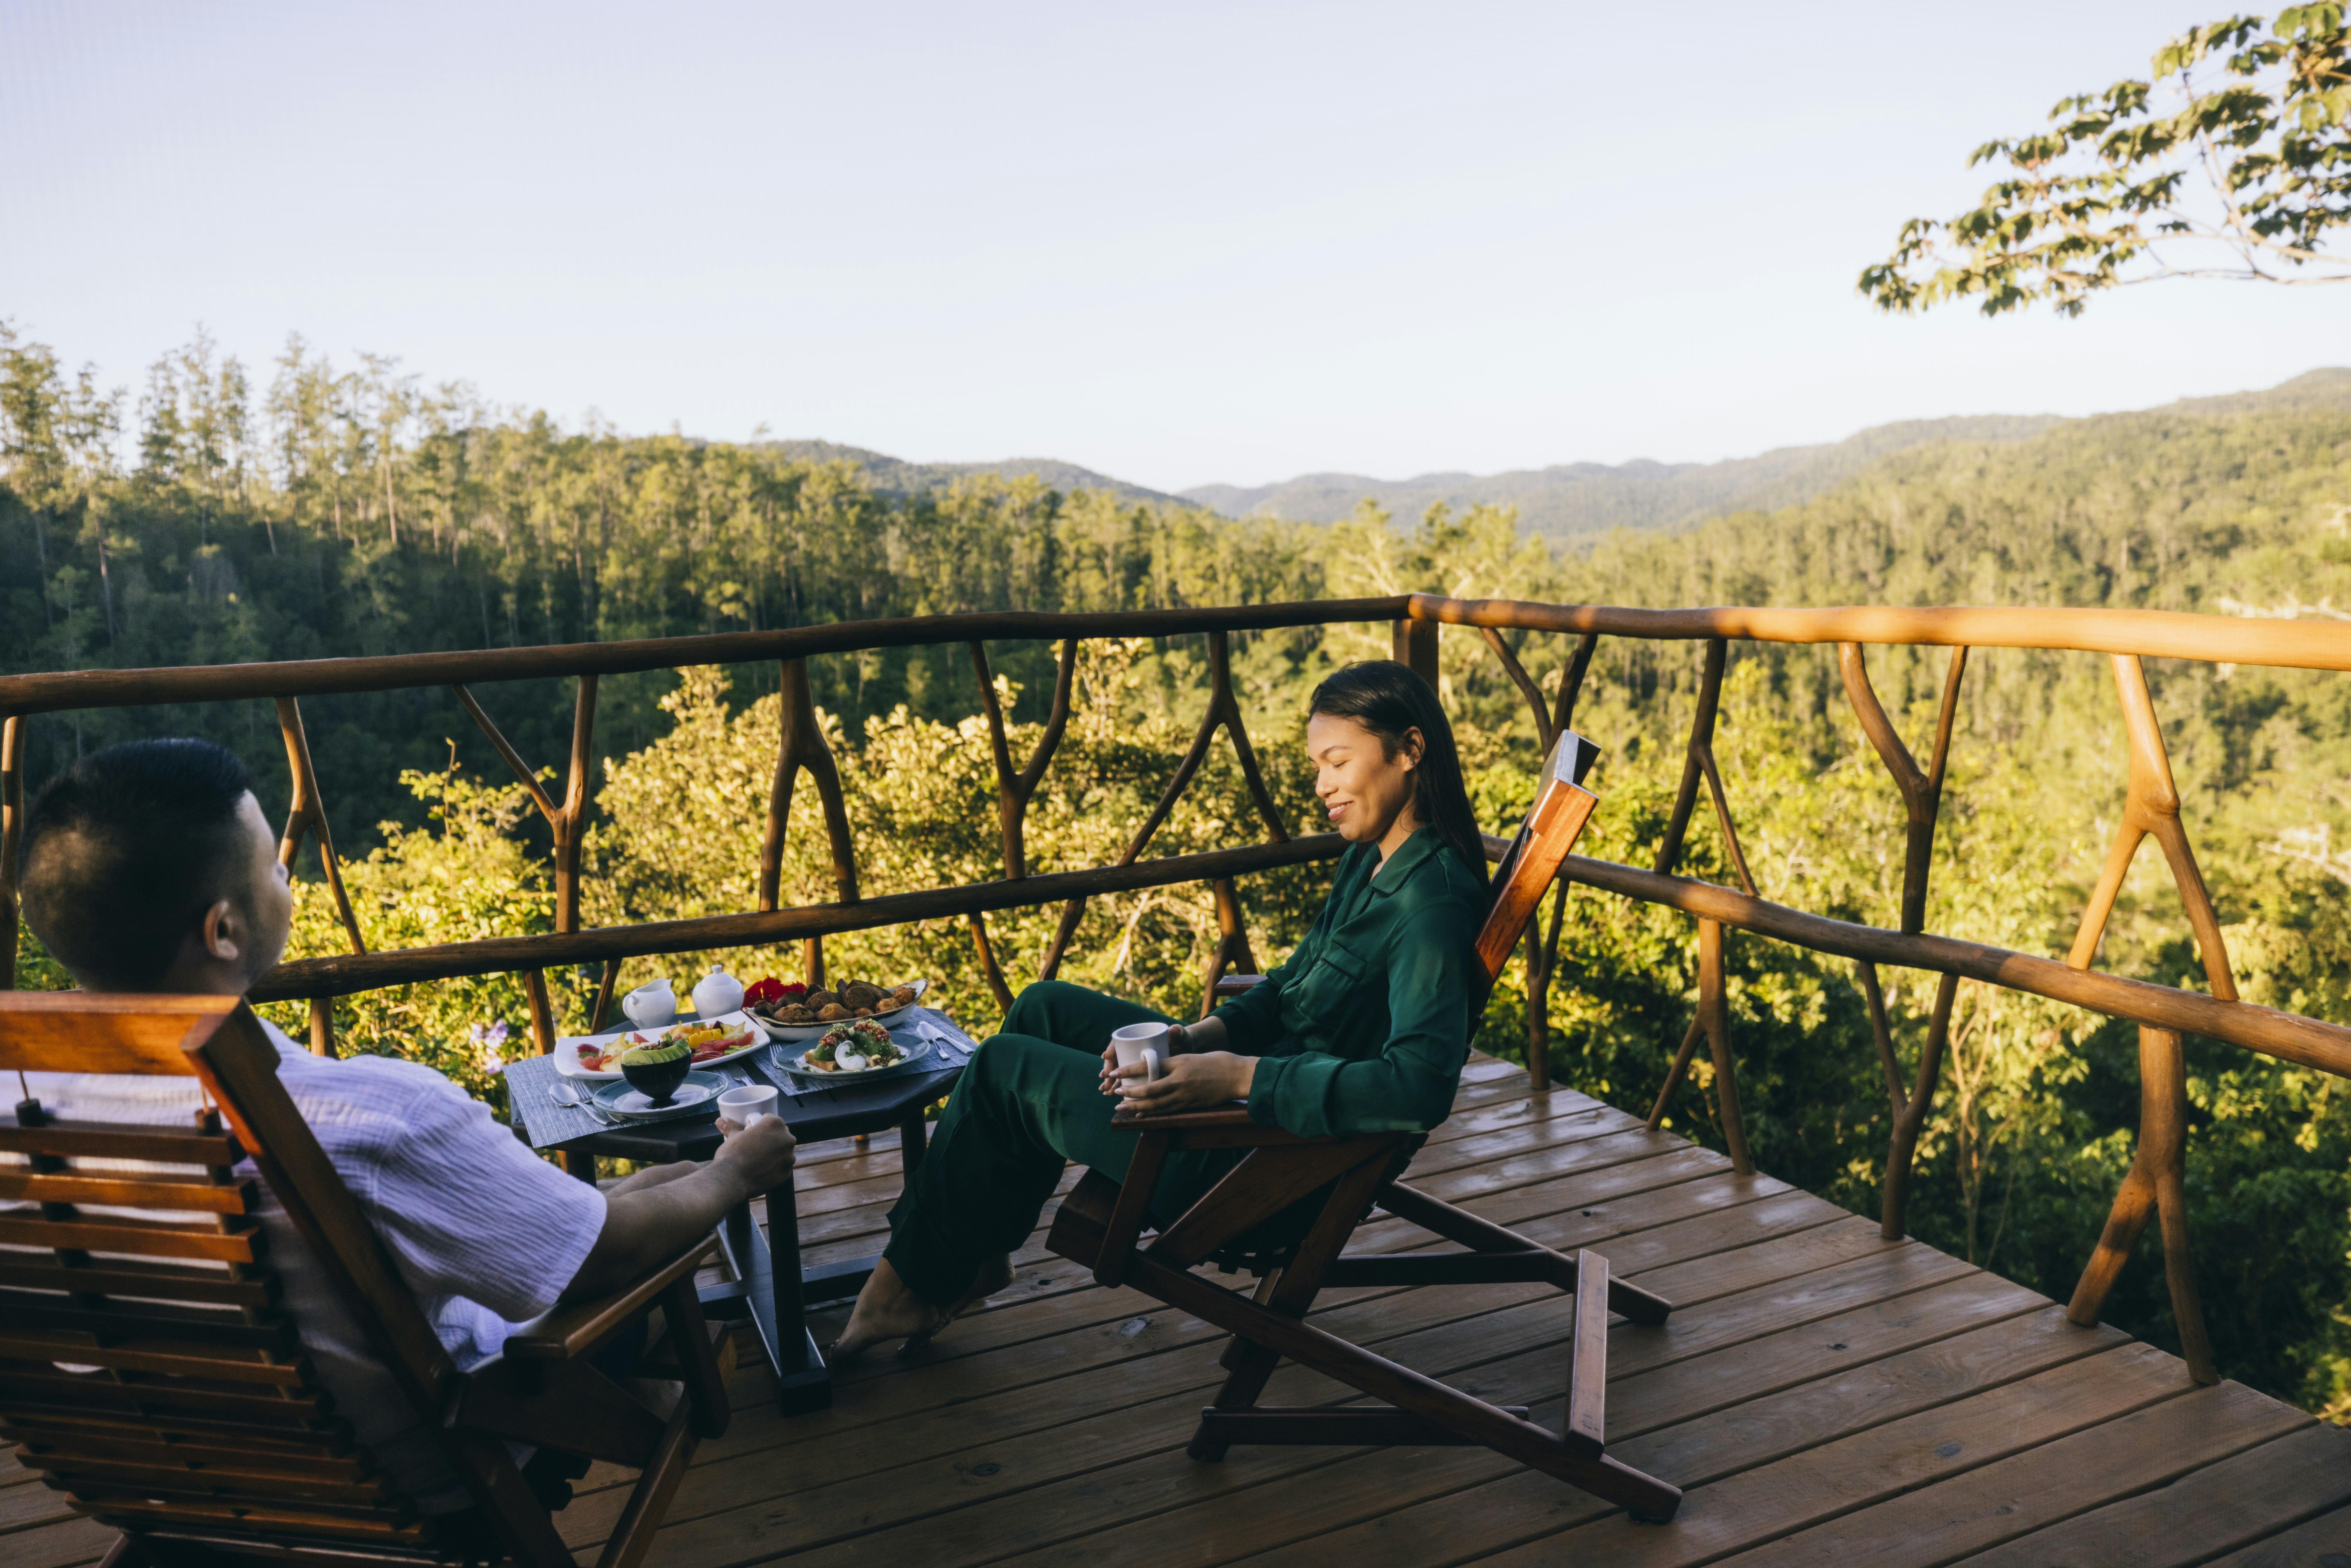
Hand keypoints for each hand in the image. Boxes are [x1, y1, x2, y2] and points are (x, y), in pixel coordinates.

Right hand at [709, 1115, 796, 1196]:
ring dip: (774, 1154)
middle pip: (780, 1135)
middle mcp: (787, 1139)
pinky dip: (774, 1168)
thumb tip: (721, 1120)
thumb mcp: (732, 1137)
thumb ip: (731, 1127)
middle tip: (755, 1147)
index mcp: (775, 1124)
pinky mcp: (787, 1173)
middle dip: (770, 1139)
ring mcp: (789, 1157)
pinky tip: (762, 1171)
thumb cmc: (732, 1154)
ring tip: (758, 1160)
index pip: (770, 1120)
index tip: (753, 1134)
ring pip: (783, 1152)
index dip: (760, 1126)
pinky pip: (782, 1167)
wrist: (732, 1179)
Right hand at [1098, 1023, 1189, 1094]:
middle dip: (1109, 1070)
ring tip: (1107, 1091)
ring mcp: (1137, 1063)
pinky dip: (1121, 1088)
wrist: (1187, 1053)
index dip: (1112, 1049)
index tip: (1107, 1057)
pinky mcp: (1141, 1074)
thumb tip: (1174, 1030)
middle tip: (1106, 1079)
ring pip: (1120, 1073)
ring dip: (1112, 1082)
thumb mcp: (1181, 1038)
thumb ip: (1178, 1033)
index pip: (1120, 1041)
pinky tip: (1115, 1096)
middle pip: (1117, 1059)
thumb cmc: (1182, 1042)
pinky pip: (1127, 1081)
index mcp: (1140, 1038)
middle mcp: (1135, 1050)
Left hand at [1107, 1049, 1253, 1115]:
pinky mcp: (1191, 1105)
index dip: (1129, 1070)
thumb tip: (1153, 1067)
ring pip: (1156, 1105)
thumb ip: (1173, 1063)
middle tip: (1116, 1092)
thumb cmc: (1217, 1061)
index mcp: (1179, 1063)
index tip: (1115, 1071)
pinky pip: (1167, 1111)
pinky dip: (1152, 1113)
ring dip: (1137, 1107)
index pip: (1148, 1066)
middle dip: (1130, 1093)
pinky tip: (1142, 1114)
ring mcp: (1185, 1095)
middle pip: (1149, 1090)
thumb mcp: (1191, 1056)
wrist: (1238, 1075)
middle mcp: (1180, 1080)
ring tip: (1123, 1107)